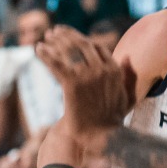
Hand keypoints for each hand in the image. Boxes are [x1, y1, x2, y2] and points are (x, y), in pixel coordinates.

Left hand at [35, 27, 133, 154]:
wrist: (99, 136)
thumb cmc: (111, 120)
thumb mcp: (126, 97)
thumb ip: (129, 77)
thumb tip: (126, 57)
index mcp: (114, 70)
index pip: (96, 47)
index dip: (82, 39)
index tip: (70, 36)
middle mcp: (102, 69)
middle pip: (82, 44)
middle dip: (66, 35)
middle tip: (54, 32)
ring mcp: (88, 76)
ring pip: (69, 51)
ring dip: (55, 41)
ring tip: (46, 37)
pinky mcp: (73, 84)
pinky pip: (57, 64)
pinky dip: (46, 55)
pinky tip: (37, 49)